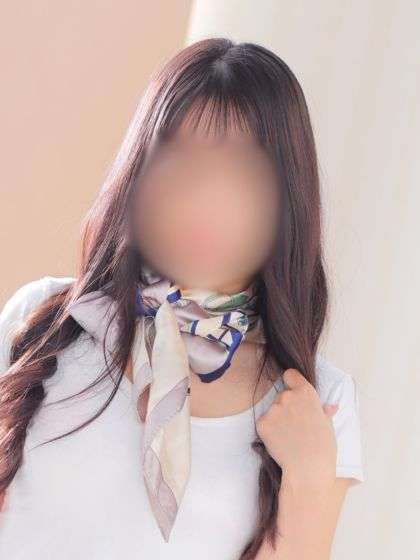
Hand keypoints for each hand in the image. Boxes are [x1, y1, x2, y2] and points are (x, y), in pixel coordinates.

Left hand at [256, 368, 338, 485]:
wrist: (308, 468)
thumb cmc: (323, 448)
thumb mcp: (328, 425)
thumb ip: (323, 412)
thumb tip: (331, 407)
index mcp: (306, 392)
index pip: (290, 375)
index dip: (292, 382)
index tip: (293, 391)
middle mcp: (288, 396)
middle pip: (282, 395)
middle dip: (286, 407)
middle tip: (295, 425)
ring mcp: (273, 409)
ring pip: (272, 409)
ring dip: (277, 419)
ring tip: (289, 436)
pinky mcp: (262, 422)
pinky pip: (264, 422)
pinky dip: (268, 430)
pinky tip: (279, 441)